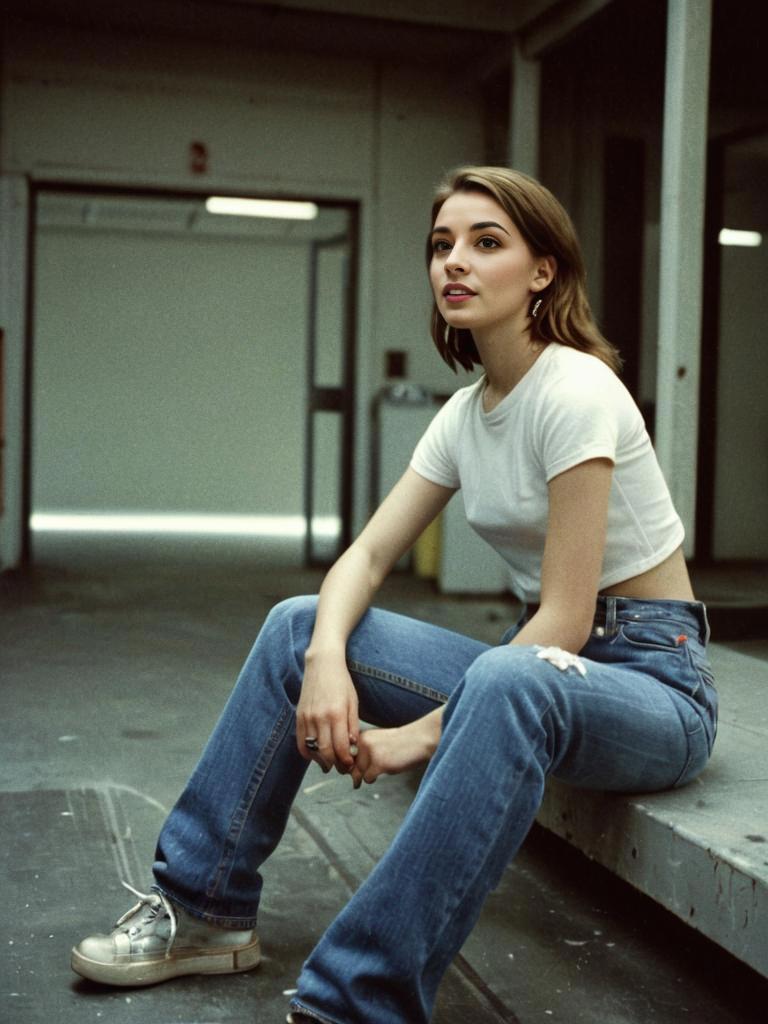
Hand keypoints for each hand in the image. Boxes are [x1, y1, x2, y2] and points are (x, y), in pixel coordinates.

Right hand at [296, 648, 358, 772]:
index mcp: (336, 714)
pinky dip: (308, 753)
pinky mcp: (299, 716)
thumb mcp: (353, 702)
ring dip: (322, 761)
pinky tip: (316, 755)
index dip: (346, 760)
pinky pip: (300, 743)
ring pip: (312, 750)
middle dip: (335, 764)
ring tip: (330, 763)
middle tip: (341, 768)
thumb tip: (352, 746)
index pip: (341, 747)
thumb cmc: (342, 682)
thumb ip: (352, 725)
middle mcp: (320, 717)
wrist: (322, 664)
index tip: (350, 764)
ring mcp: (307, 717)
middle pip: (326, 753)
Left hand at [350, 712, 441, 788]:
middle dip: (355, 774)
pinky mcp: (379, 763)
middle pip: (350, 766)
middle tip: (356, 783)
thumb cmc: (399, 744)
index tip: (349, 773)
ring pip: (358, 774)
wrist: (419, 739)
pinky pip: (368, 779)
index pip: (344, 755)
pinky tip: (384, 772)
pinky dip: (374, 779)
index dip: (347, 766)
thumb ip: (363, 755)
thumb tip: (351, 777)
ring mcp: (370, 752)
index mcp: (362, 736)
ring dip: (366, 777)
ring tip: (376, 774)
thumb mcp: (377, 745)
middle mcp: (362, 742)